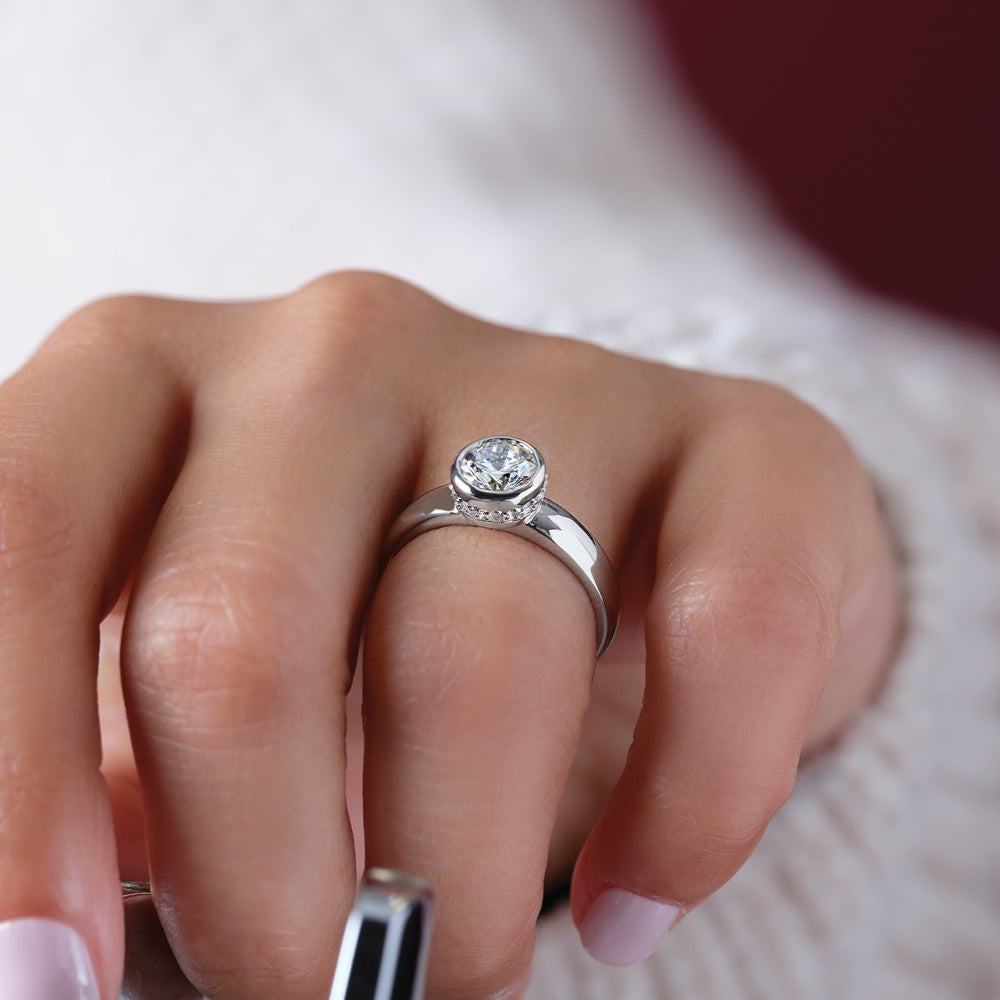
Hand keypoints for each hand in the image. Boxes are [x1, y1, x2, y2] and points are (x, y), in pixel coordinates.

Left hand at [0, 273, 898, 998]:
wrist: (609, 526)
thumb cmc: (356, 618)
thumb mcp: (201, 674)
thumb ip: (124, 769)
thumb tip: (60, 963)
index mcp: (156, 376)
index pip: (15, 533)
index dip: (3, 779)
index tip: (44, 985)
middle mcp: (338, 351)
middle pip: (245, 633)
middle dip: (259, 893)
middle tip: (305, 997)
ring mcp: (546, 379)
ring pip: (479, 655)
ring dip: (457, 882)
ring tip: (458, 973)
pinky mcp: (739, 443)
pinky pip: (730, 629)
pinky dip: (690, 805)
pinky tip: (642, 888)